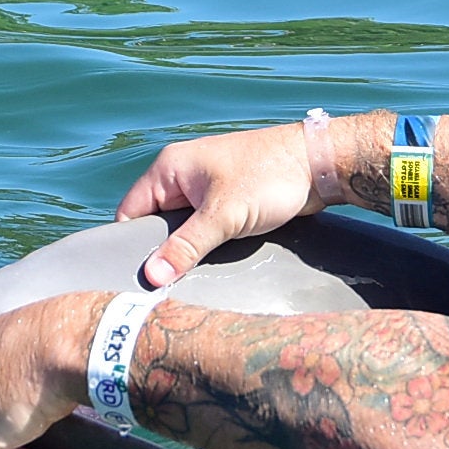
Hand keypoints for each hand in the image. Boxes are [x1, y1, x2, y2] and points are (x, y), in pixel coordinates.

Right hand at [117, 116, 355, 286]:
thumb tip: (152, 276)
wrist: (318, 165)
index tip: (138, 276)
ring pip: (181, 230)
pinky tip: (210, 265)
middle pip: (154, 223)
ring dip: (186, 250)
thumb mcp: (223, 216)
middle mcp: (182, 176)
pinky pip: (203, 229)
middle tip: (164, 283)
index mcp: (170, 168)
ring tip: (188, 277)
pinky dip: (205, 246)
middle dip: (161, 251)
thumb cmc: (270, 176)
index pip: (130, 211)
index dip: (130, 244)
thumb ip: (186, 246)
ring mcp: (204, 189)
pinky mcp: (225, 202)